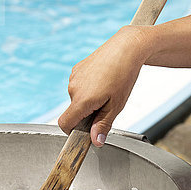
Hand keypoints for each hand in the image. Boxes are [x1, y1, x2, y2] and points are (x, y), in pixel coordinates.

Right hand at [58, 25, 150, 145]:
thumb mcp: (116, 106)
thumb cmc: (123, 75)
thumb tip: (95, 142)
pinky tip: (103, 81)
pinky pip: (79, 86)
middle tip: (108, 105)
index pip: (64, 124)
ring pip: (77, 99)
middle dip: (87, 114)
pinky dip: (88, 89)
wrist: (125, 47)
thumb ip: (103, 125)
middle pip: (74, 112)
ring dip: (89, 101)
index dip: (73, 132)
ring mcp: (73, 77)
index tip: (86, 132)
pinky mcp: (76, 69)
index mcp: (82, 100)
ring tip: (108, 90)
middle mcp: (73, 88)